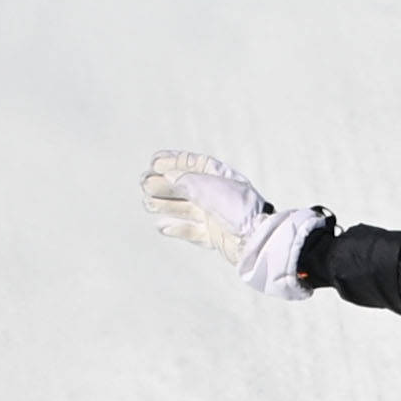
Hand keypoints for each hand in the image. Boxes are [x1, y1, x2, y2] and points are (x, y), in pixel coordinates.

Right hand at [141, 152, 323, 301]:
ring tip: (147, 203)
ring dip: (166, 205)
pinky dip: (177, 228)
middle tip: (144, 183)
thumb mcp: (208, 188)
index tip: (154, 162)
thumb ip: (186, 180)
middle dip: (164, 184)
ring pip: (186, 209)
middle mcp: (218, 195)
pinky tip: (161, 226)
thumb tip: (168, 176)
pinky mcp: (215, 236)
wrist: (257, 239)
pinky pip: (192, 231)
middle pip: (186, 188)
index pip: (194, 165)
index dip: (174, 161)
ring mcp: (216, 216)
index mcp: (221, 178)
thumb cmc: (237, 209)